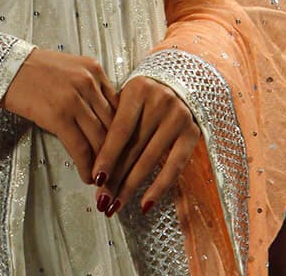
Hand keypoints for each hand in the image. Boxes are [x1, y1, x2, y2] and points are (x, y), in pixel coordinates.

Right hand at [1, 47, 117, 183]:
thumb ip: (90, 89)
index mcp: (94, 69)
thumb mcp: (70, 70)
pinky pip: (80, 147)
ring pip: (100, 139)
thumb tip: (105, 123)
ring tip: (104, 180)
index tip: (127, 152)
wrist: (6, 68)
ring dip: (104, 164)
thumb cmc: (35, 71)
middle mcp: (89, 81)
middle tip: (120, 172)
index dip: (125, 134)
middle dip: (119, 153)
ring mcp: (74, 98)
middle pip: (114, 124)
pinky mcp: (58, 115)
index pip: (119, 106)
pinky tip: (87, 177)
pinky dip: (87, 166)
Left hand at [92, 75, 199, 216]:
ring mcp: (178, 118)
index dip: (107, 156)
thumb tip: (93, 162)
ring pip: (150, 160)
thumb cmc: (144, 95)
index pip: (120, 129)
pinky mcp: (192, 134)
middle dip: (115, 177)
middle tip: (102, 200)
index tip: (95, 179)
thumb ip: (113, 121)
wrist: (180, 82)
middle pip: (133, 147)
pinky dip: (158, 188)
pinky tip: (144, 205)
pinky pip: (174, 167)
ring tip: (116, 205)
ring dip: (131, 186)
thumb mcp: (127, 97)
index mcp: (138, 89)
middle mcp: (160, 102)